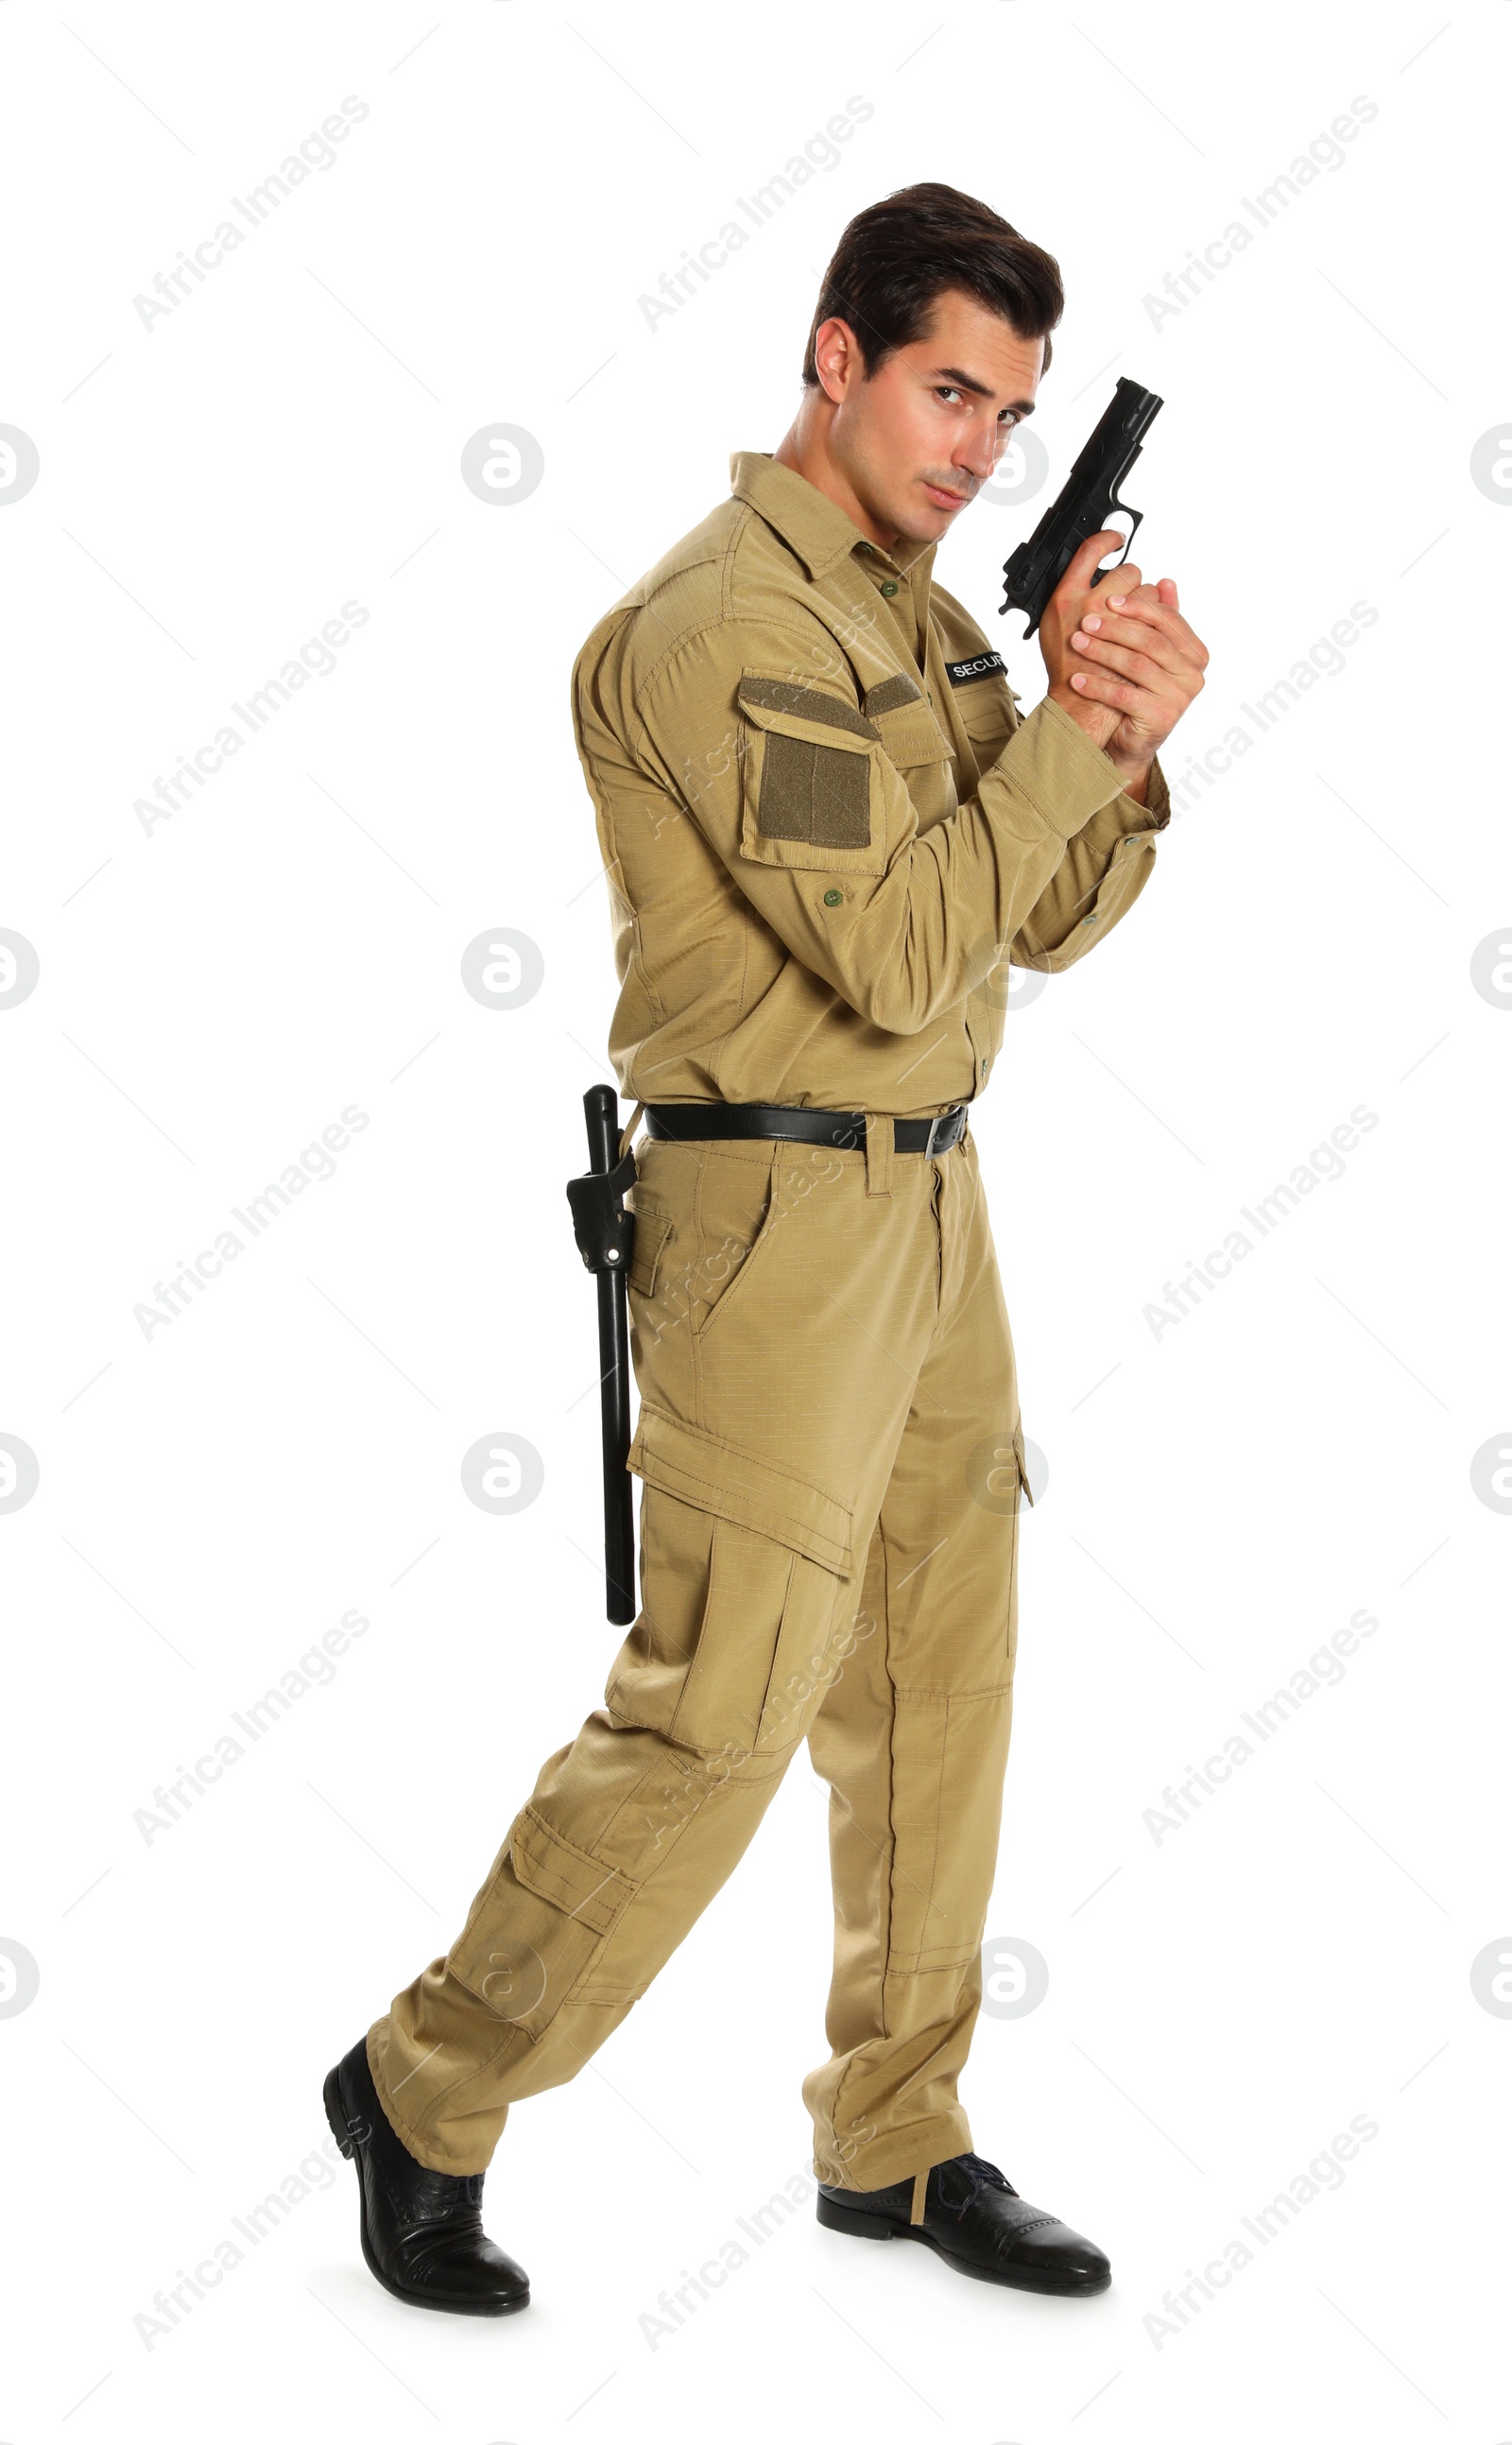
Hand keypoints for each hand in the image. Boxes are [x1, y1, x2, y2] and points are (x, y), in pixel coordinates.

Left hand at [1039, 530, 1207, 788]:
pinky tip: (1078, 679)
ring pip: (1136, 665)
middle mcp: (1193, 674)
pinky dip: (1098, 685)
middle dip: (1116, 627)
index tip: (1109, 599)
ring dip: (1102, 652)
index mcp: (1194, 652)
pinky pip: (1124, 694)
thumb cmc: (1138, 692)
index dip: (1138, 606)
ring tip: (1078, 643)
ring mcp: (1179, 697)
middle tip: (1087, 620)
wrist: (1130, 740)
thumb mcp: (1148, 653)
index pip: (1167, 619)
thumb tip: (1165, 582)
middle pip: (1151, 640)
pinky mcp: (1160, 717)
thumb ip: (1159, 621)